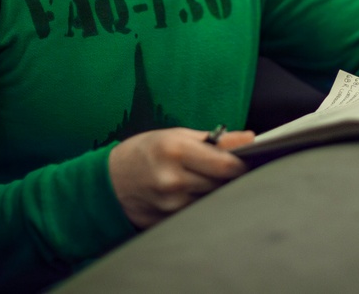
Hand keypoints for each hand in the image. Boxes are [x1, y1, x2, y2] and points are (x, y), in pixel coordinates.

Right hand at [107, 127, 254, 229]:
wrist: (108, 182)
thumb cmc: (144, 152)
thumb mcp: (176, 135)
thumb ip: (215, 139)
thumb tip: (250, 138)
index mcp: (176, 151)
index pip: (226, 166)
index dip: (243, 165)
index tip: (248, 161)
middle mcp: (173, 180)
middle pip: (222, 185)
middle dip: (230, 178)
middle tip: (229, 170)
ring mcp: (170, 206)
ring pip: (212, 201)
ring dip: (216, 192)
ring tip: (206, 181)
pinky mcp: (167, 223)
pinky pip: (197, 214)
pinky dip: (201, 205)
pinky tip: (193, 196)